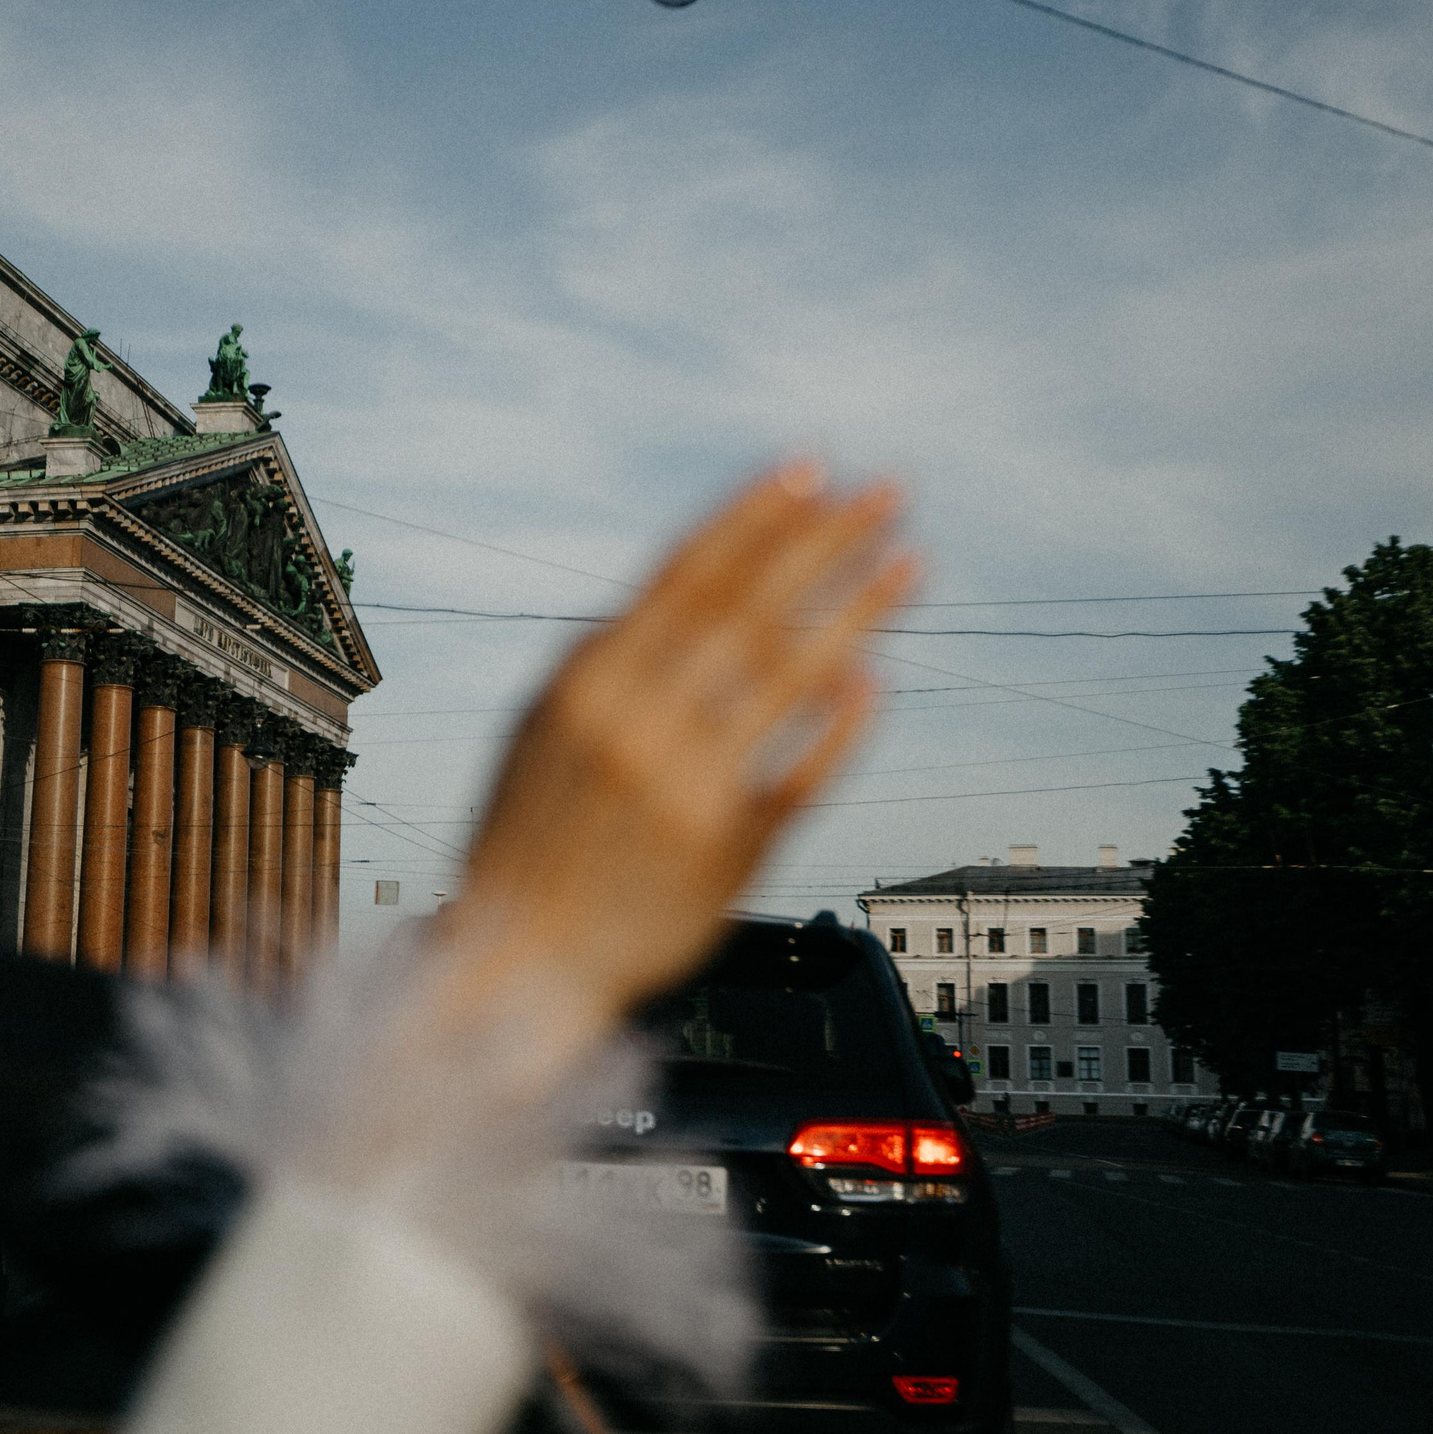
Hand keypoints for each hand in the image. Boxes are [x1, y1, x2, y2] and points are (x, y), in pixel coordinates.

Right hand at [435, 463, 915, 1051]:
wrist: (517, 967)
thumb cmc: (532, 839)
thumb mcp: (542, 730)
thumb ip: (608, 661)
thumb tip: (681, 593)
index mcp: (588, 680)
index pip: (688, 574)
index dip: (754, 516)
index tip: (812, 466)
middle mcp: (638, 721)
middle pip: (752, 606)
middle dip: (826, 541)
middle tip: (892, 490)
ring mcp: (685, 784)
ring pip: (791, 675)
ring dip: (860, 611)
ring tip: (915, 561)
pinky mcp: (726, 848)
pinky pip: (802, 771)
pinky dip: (840, 723)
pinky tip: (878, 677)